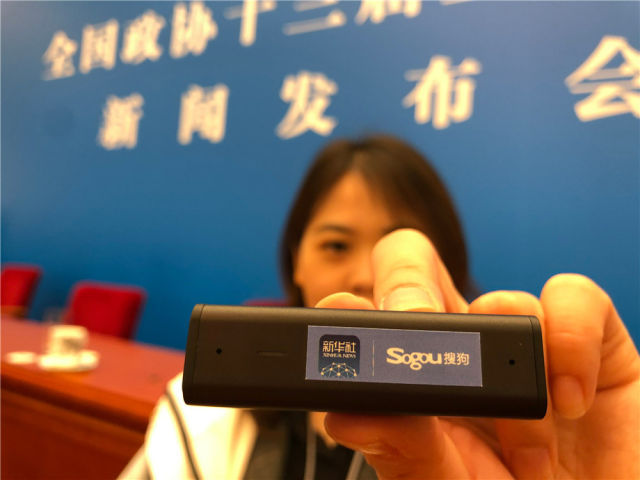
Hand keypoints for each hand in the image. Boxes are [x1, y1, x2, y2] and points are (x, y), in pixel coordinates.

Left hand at [319, 229, 639, 478]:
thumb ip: (403, 452)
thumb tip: (343, 415)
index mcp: (415, 384)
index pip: (368, 320)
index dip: (350, 308)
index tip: (342, 315)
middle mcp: (459, 350)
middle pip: (412, 267)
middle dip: (408, 288)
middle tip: (418, 328)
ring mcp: (519, 339)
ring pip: (498, 297)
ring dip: (511, 373)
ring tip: (528, 455)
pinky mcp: (585, 335)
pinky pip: (571, 296)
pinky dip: (570, 340)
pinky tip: (572, 403)